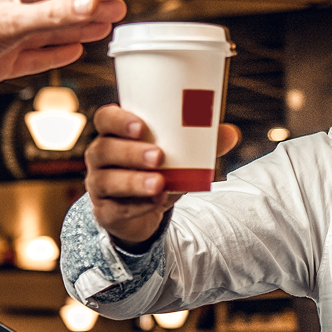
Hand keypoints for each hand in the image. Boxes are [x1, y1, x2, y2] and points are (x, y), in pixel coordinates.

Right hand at [85, 104, 240, 249]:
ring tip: (160, 182)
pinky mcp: (105, 212)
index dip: (118, 120)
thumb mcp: (180, 157)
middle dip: (131, 152)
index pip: (105, 119)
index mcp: (115, 134)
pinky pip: (116, 209)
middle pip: (104, 150)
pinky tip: (155, 202)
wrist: (145, 211)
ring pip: (106, 180)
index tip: (141, 126)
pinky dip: (137, 206)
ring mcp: (99, 185)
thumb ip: (203, 144)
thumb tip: (232, 133)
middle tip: (158, 156)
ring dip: (134, 181)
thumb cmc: (160, 171)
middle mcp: (100, 157)